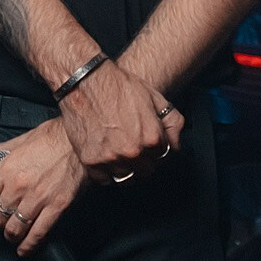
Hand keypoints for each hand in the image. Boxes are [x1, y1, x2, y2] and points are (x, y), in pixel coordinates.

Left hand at [0, 117, 86, 255]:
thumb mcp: (20, 140)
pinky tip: (25, 249)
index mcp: (6, 170)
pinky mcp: (56, 207)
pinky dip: (29, 245)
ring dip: (11, 236)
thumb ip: (3, 154)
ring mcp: (37, 199)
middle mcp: (18, 187)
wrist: (80, 142)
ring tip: (13, 235)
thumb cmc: (53, 138)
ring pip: (14, 230)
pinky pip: (38, 233)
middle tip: (3, 220)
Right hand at [58, 58, 182, 178]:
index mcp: (151, 137)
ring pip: (126, 177)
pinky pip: (104, 179)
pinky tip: (106, 157)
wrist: (83, 81)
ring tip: (119, 151)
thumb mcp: (154, 97)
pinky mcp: (90, 161)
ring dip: (125, 167)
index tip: (147, 142)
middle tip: (132, 145)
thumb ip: (172, 122)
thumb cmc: (117, 85)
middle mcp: (133, 151)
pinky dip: (105, 172)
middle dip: (143, 160)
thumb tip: (176, 144)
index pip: (162, 156)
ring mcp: (111, 158)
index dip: (155, 148)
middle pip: (146, 170)